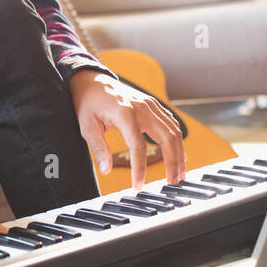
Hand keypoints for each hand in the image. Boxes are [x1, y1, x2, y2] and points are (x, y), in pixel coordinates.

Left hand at [69, 71, 186, 190]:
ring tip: (179, 175)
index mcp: (124, 113)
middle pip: (167, 138)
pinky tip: (179, 155)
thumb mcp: (87, 126)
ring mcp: (151, 104)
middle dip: (172, 163)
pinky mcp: (154, 104)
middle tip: (172, 183)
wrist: (92, 80)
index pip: (138, 146)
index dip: (139, 168)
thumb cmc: (88, 103)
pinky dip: (178, 140)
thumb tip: (105, 170)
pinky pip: (171, 123)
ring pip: (174, 131)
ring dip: (179, 154)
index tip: (138, 185)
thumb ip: (99, 148)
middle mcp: (142, 107)